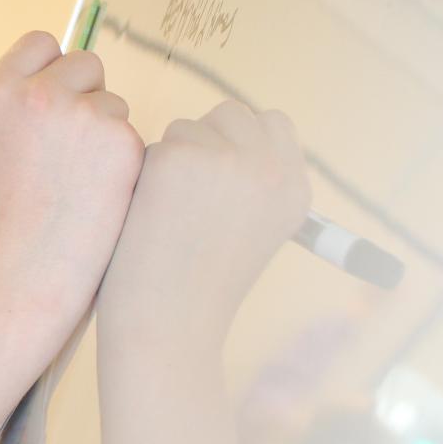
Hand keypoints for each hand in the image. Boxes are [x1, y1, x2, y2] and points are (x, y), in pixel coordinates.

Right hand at [0, 33, 143, 318]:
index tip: (56, 92)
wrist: (22, 281)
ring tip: (78, 187)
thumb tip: (61, 85)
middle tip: (73, 149)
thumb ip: (22, 113)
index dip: (51, 69)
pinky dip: (122, 166)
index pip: (41, 44)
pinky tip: (98, 201)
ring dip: (105, 136)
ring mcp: (83, 117)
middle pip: (85, 63)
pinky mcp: (123, 144)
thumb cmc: (3, 228)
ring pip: (113, 105)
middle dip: (86, 96)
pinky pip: (132, 139)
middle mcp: (39, 96)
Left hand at [100, 100, 311, 351]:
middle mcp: (272, 169)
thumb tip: (223, 136)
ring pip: (191, 127)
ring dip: (173, 162)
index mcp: (297, 191)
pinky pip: (157, 145)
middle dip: (203, 143)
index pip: (272, 124)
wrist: (168, 329)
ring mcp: (229, 159)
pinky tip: (150, 220)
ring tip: (171, 220)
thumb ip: (250, 183)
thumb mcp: (247, 233)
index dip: (237, 142)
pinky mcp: (182, 157)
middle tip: (186, 198)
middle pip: (232, 114)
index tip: (215, 174)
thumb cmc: (196, 292)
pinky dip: (146, 177)